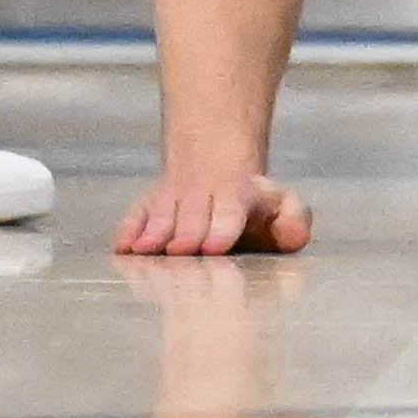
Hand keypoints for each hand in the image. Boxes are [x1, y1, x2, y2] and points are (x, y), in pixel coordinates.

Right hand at [113, 169, 309, 255]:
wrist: (215, 166)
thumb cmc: (253, 207)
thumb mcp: (282, 206)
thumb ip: (294, 221)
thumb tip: (292, 235)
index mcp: (239, 197)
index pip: (231, 210)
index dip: (223, 226)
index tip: (214, 245)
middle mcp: (204, 196)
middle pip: (193, 214)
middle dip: (187, 232)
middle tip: (181, 250)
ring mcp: (175, 200)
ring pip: (162, 213)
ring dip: (153, 231)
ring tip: (143, 250)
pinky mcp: (150, 206)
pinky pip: (138, 212)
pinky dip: (130, 228)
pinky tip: (123, 245)